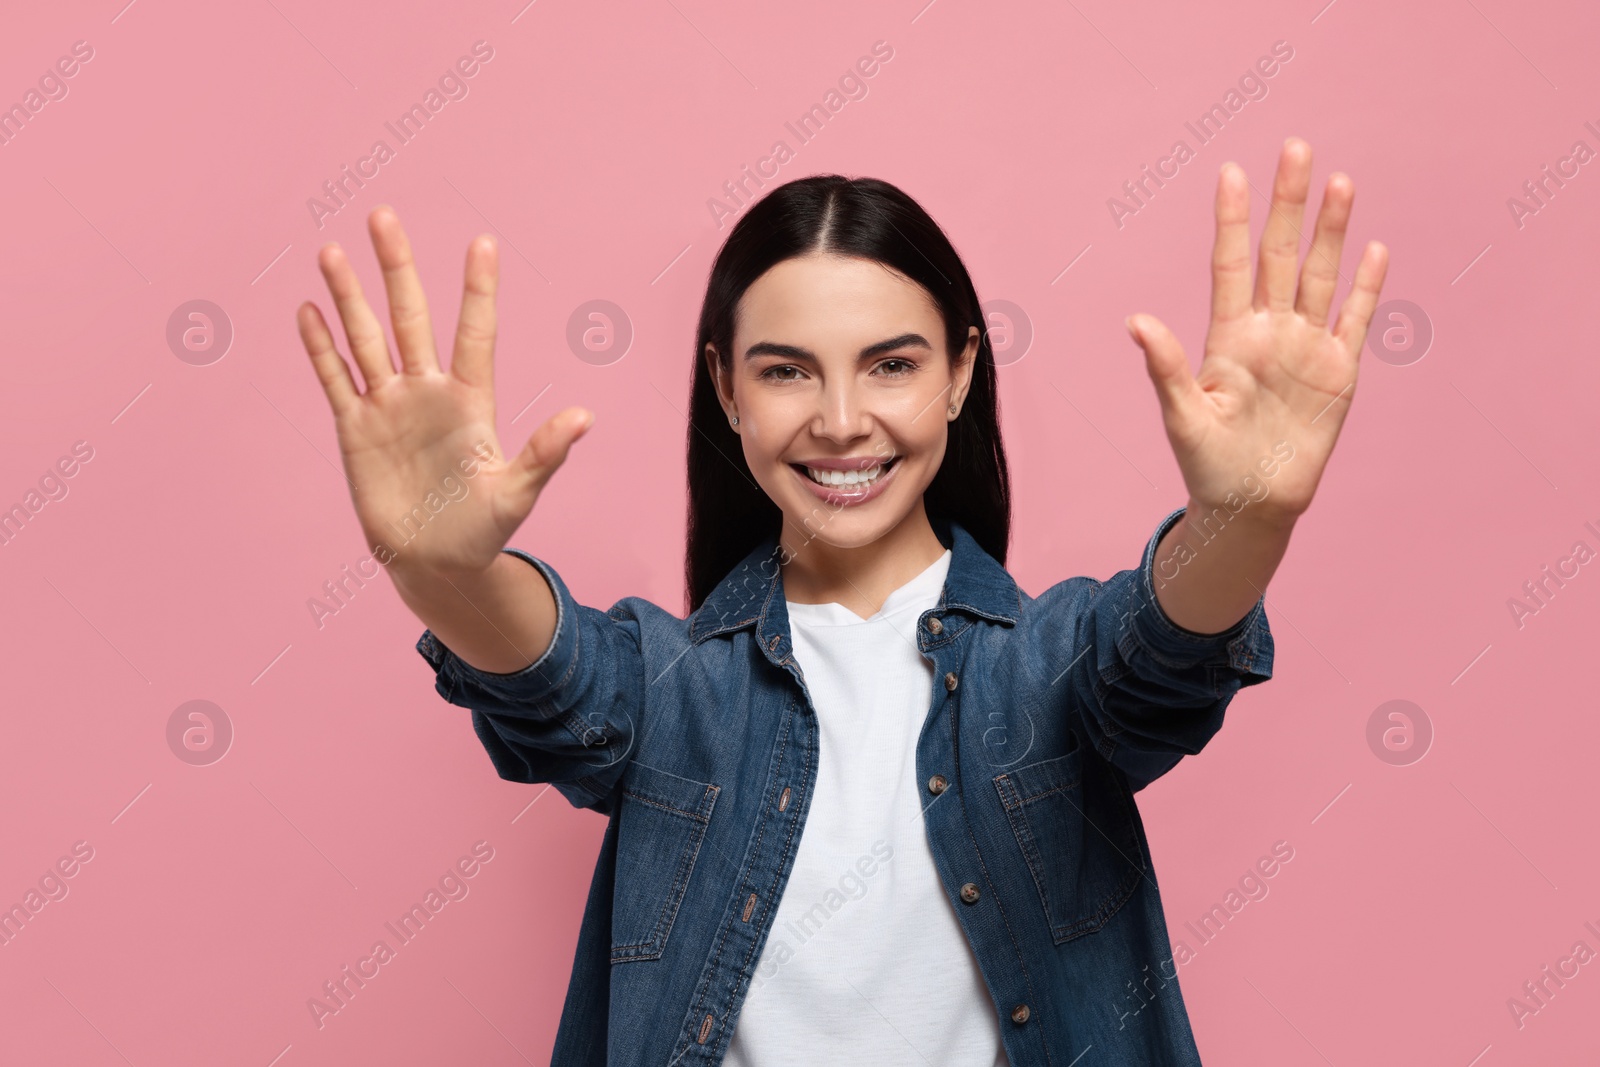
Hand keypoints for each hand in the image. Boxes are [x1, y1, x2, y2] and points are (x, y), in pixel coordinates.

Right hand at [296, 205, 593, 575]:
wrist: (435, 561)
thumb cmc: (483, 528)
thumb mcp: (518, 492)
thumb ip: (546, 454)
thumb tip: (586, 417)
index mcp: (471, 399)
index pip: (475, 332)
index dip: (478, 288)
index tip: (483, 241)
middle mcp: (427, 391)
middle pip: (410, 317)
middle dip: (396, 267)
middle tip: (383, 215)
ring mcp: (389, 405)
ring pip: (366, 338)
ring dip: (349, 296)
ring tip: (334, 251)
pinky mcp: (356, 428)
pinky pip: (336, 379)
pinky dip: (321, 348)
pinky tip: (308, 310)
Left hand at [1125, 137, 1388, 525]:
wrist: (1252, 503)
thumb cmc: (1207, 462)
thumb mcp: (1182, 416)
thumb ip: (1165, 368)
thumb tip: (1136, 321)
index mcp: (1228, 336)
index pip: (1230, 265)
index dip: (1233, 220)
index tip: (1231, 171)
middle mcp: (1268, 330)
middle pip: (1279, 254)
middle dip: (1287, 203)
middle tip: (1295, 147)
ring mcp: (1306, 346)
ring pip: (1319, 275)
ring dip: (1331, 231)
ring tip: (1339, 181)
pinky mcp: (1339, 371)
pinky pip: (1355, 319)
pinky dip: (1366, 287)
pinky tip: (1375, 248)